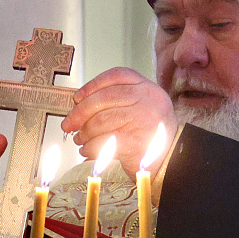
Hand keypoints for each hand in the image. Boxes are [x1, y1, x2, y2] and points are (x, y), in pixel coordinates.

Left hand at [61, 68, 176, 168]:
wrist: (170, 161)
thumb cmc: (150, 135)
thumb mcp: (142, 108)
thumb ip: (119, 100)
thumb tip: (80, 104)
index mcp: (148, 88)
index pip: (116, 76)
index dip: (93, 85)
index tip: (77, 97)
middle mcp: (147, 100)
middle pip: (103, 98)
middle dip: (80, 112)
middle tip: (68, 124)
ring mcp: (142, 119)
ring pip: (100, 121)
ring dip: (84, 132)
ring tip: (80, 139)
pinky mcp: (134, 141)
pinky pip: (102, 142)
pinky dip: (89, 148)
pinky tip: (87, 150)